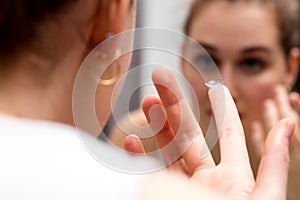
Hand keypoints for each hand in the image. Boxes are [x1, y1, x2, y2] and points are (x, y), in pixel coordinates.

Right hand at [125, 68, 293, 198]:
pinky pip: (144, 171)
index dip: (223, 108)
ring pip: (165, 147)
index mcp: (232, 178)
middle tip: (162, 79)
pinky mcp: (159, 192)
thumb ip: (275, 162)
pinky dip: (136, 155)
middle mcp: (204, 180)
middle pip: (190, 133)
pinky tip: (131, 140)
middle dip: (176, 104)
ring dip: (155, 123)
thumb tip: (289, 124)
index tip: (215, 86)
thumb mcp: (263, 199)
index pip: (228, 134)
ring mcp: (180, 187)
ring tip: (146, 101)